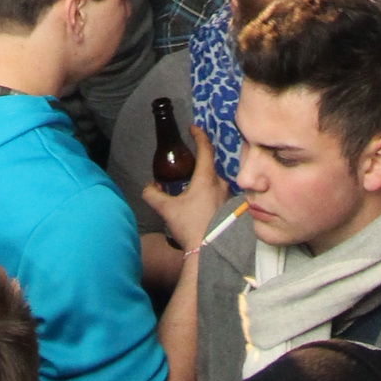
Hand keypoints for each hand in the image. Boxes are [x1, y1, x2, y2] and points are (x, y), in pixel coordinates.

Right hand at [141, 123, 229, 249]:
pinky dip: (210, 196)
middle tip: (184, 169)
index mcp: (207, 178)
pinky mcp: (232, 210)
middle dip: (197, 166)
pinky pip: (219, 196)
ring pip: (215, 183)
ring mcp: (229, 197)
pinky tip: (201, 208)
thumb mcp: (167, 209)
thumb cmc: (190, 226)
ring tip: (191, 192)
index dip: (198, 135)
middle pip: (209, 167)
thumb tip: (148, 187)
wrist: (209, 252)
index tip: (192, 128)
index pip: (205, 148)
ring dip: (203, 184)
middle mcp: (221, 184)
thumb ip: (153, 194)